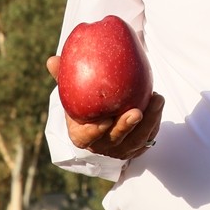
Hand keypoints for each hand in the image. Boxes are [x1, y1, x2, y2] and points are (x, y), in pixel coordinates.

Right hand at [46, 55, 163, 159]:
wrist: (103, 117)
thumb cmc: (85, 103)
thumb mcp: (73, 92)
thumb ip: (64, 77)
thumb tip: (52, 60)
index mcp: (82, 135)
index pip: (86, 138)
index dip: (95, 132)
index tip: (104, 120)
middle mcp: (102, 146)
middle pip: (115, 140)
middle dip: (126, 127)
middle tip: (136, 112)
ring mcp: (121, 149)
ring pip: (137, 140)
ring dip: (149, 121)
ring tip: (156, 100)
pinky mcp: (138, 147)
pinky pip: (149, 136)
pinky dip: (155, 121)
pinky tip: (158, 102)